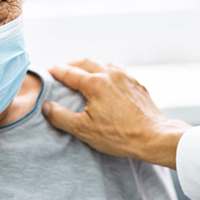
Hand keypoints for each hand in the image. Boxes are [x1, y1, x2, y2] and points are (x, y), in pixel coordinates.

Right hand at [42, 59, 189, 168]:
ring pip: (104, 63)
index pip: (70, 72)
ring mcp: (126, 78)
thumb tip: (46, 106)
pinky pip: (119, 71)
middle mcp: (111, 74)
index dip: (56, 71)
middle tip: (62, 70)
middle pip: (86, 62)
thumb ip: (61, 116)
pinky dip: (107, 72)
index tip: (48, 71)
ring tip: (84, 73)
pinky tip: (107, 82)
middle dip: (72, 64)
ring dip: (91, 66)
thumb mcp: (84, 130)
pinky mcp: (137, 84)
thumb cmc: (119, 135)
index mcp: (95, 83)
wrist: (153, 137)